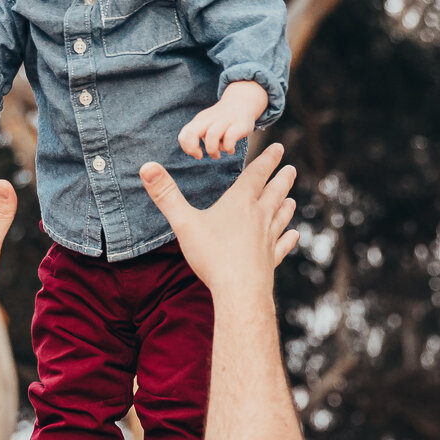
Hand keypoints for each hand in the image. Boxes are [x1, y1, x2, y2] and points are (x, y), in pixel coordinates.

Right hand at [139, 143, 296, 298]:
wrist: (239, 291)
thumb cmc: (212, 256)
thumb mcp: (184, 223)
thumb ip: (166, 195)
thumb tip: (146, 167)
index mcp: (240, 203)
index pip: (257, 174)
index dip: (268, 159)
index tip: (278, 148)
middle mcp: (259, 216)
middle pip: (275, 193)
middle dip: (282, 179)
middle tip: (291, 169)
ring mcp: (268, 239)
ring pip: (281, 217)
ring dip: (286, 206)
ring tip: (291, 199)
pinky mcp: (271, 259)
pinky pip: (282, 245)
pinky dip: (288, 239)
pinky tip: (293, 235)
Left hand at [177, 79, 267, 159]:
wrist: (241, 102)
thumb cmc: (222, 120)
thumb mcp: (206, 124)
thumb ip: (197, 136)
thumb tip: (196, 153)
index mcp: (200, 121)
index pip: (184, 134)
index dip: (187, 147)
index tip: (197, 153)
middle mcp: (210, 120)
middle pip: (191, 132)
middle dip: (192, 148)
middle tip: (200, 155)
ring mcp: (224, 121)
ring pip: (211, 135)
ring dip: (212, 150)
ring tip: (217, 154)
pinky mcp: (238, 125)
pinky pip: (229, 139)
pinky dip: (228, 148)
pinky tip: (230, 150)